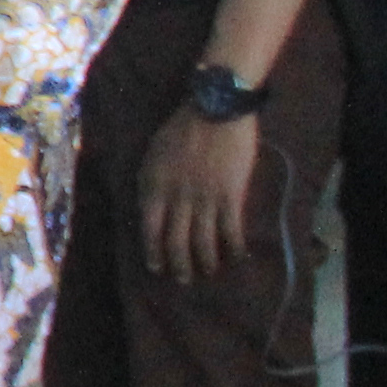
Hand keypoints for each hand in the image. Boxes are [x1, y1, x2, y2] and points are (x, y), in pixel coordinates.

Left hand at [137, 107, 263, 285]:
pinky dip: (234, 248)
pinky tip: (236, 257)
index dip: (153, 252)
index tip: (156, 266)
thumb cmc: (183, 127)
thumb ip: (153, 182)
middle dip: (179, 265)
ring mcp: (204, 198)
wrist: (215, 107)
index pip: (149, 229)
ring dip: (205, 262)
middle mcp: (177, 197)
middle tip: (183, 279)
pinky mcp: (231, 196)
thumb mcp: (155, 154)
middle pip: (176, 241)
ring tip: (208, 271)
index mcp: (154, 186)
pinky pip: (231, 231)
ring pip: (203, 242)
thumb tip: (153, 208)